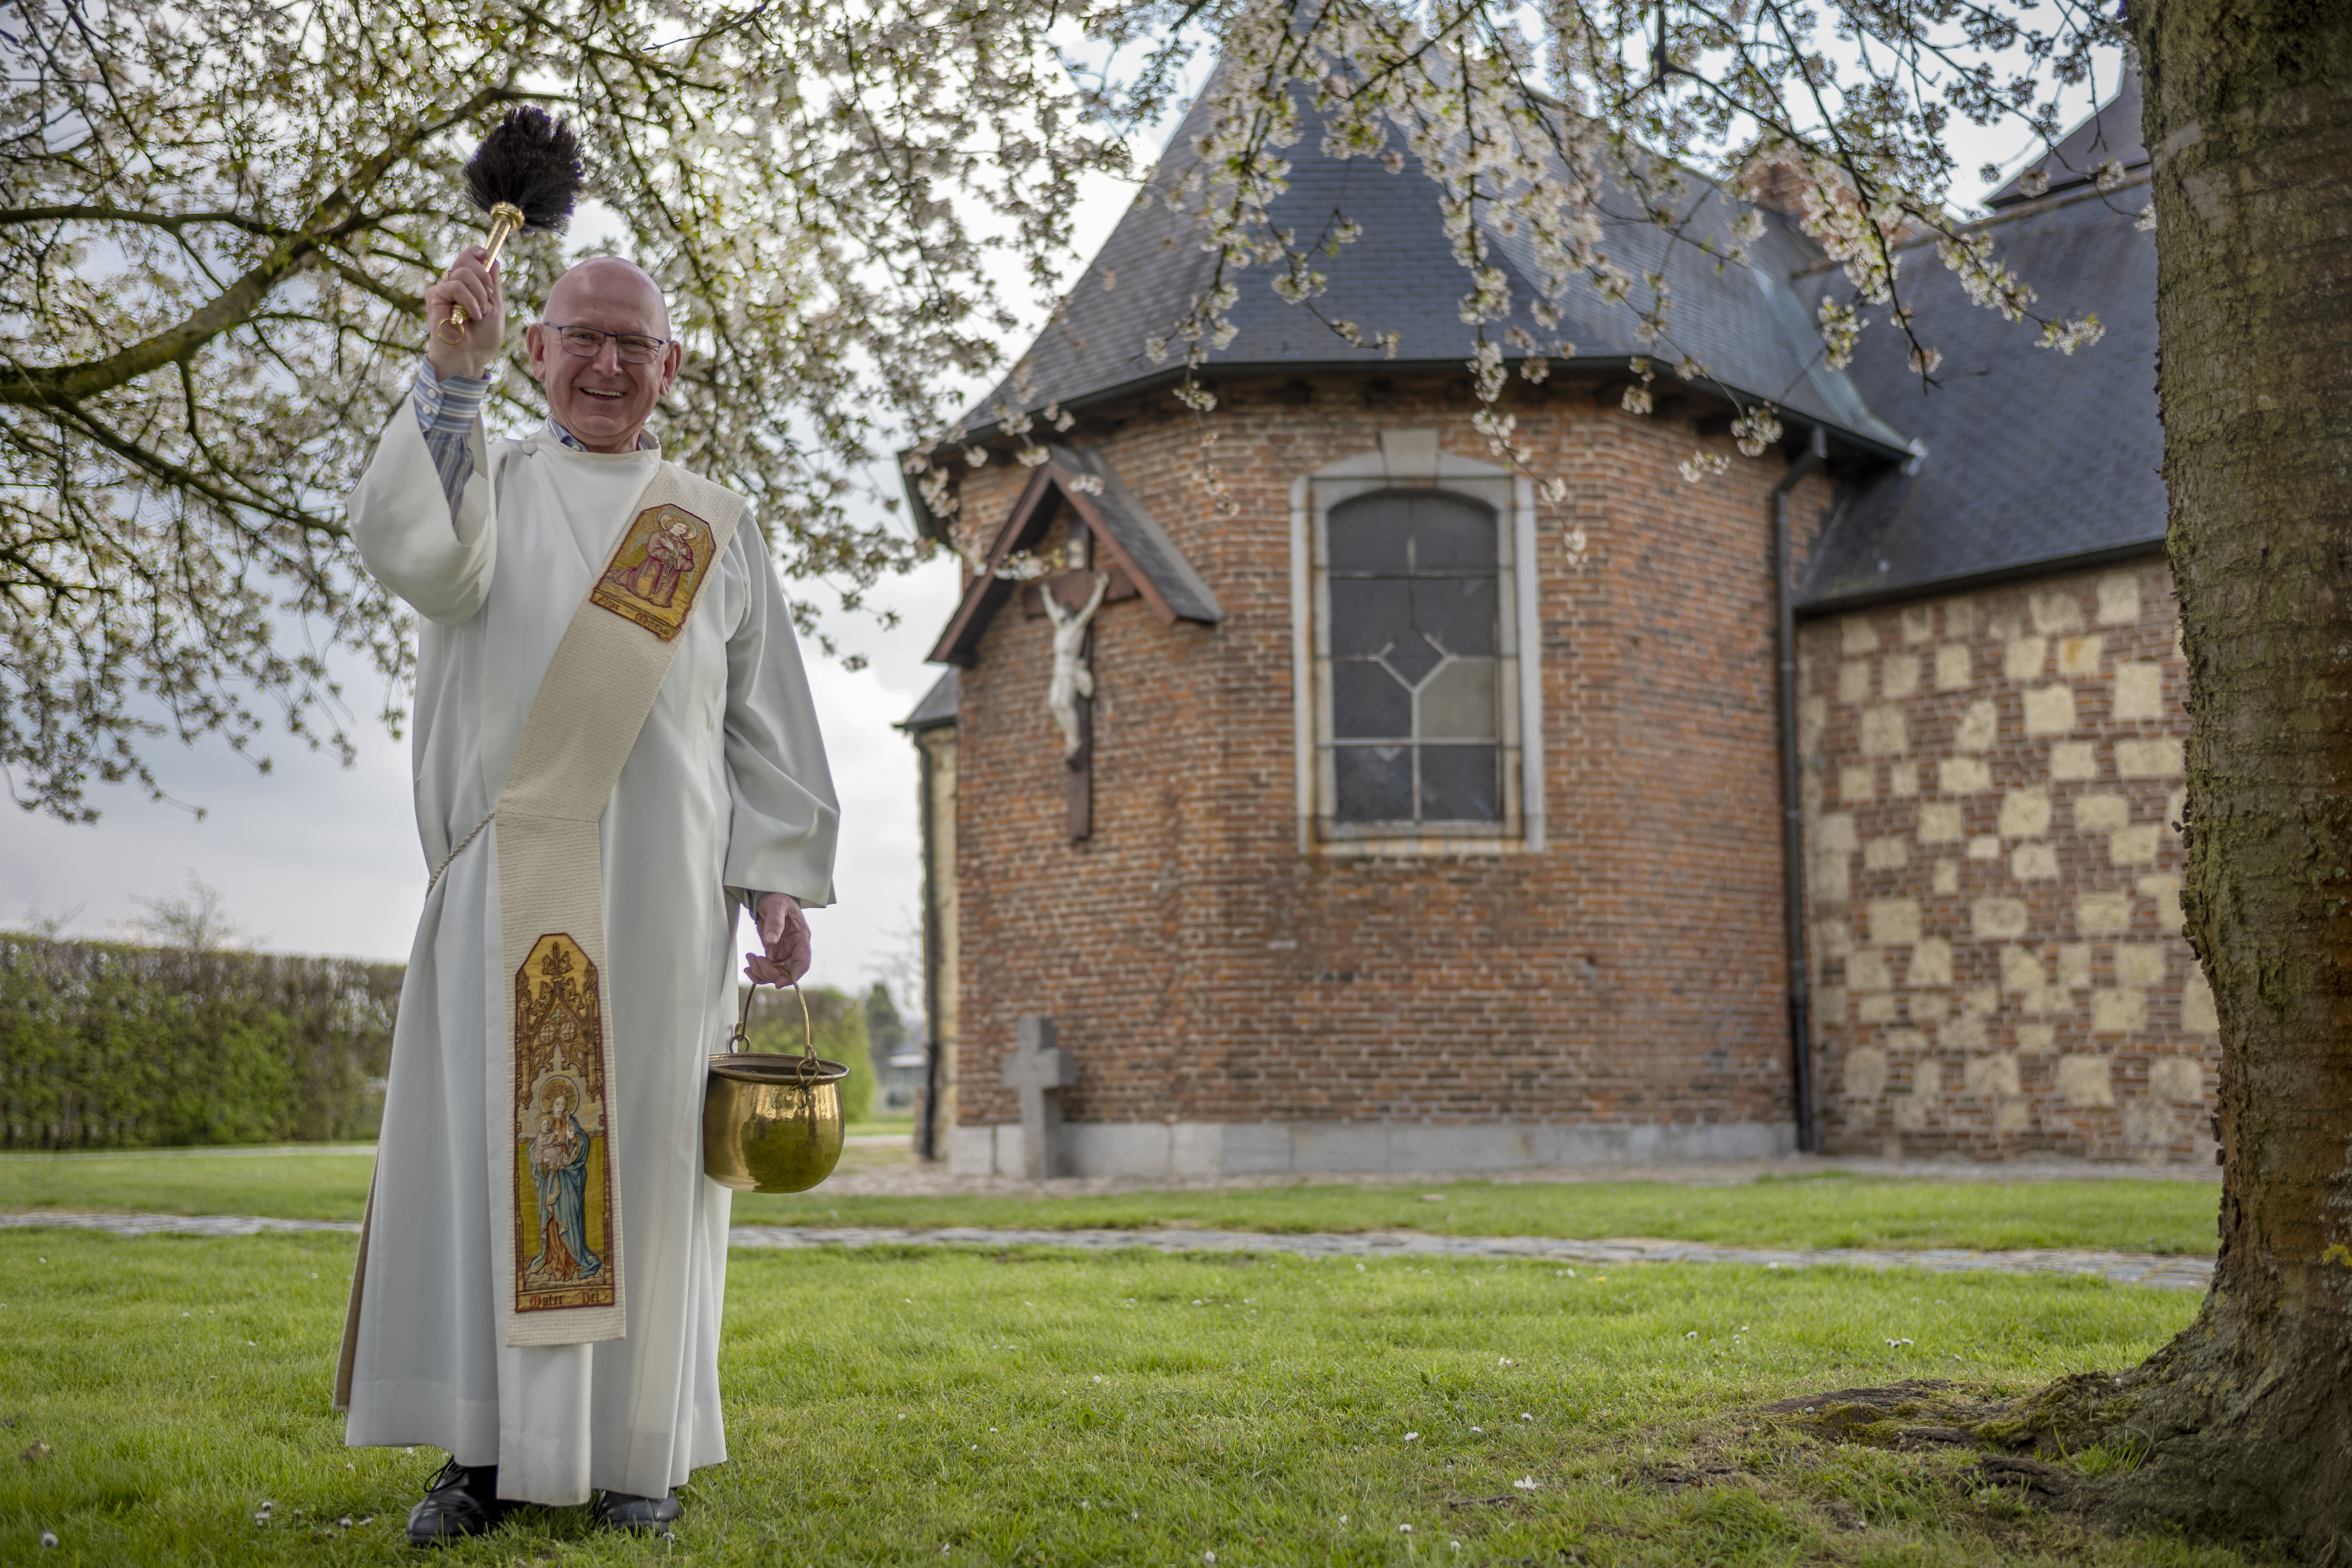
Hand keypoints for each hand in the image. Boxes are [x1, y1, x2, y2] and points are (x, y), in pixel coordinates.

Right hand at [423, 244, 504, 379]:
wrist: (471, 355)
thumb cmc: (484, 335)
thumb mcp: (496, 305)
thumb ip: (493, 282)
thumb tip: (493, 258)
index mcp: (470, 284)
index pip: (470, 257)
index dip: (477, 252)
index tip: (486, 254)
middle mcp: (456, 284)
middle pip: (466, 259)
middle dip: (484, 276)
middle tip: (489, 297)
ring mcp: (445, 289)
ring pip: (463, 272)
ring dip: (479, 293)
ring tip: (480, 313)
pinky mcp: (435, 296)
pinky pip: (455, 286)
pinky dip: (469, 300)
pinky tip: (472, 315)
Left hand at [744, 893, 809, 985]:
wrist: (770, 898)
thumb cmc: (777, 900)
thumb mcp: (776, 907)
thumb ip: (775, 923)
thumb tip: (771, 941)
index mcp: (801, 938)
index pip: (803, 962)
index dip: (794, 975)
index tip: (779, 982)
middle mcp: (794, 948)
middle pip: (788, 971)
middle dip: (772, 973)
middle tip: (757, 962)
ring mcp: (784, 952)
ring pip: (777, 973)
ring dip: (762, 972)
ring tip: (750, 959)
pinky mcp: (774, 954)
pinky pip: (769, 969)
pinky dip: (758, 972)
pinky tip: (749, 966)